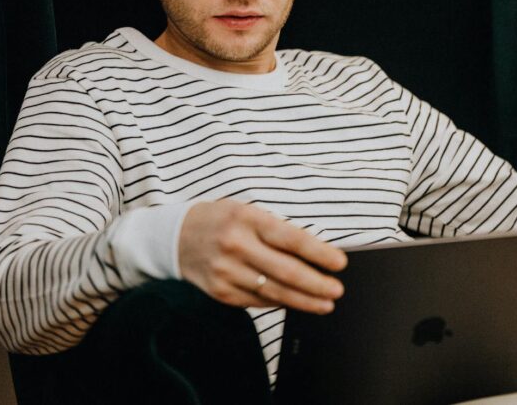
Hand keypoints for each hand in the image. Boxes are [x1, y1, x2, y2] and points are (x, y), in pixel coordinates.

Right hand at [178, 200, 347, 313]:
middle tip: (337, 290)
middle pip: (285, 271)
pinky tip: (296, 303)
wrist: (177, 236)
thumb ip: (278, 231)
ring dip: (304, 300)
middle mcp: (236, 246)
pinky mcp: (220, 292)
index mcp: (247, 219)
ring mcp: (226, 271)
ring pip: (273, 291)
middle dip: (316, 284)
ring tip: (325, 304)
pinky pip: (257, 301)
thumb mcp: (249, 212)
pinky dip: (280, 303)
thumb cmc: (223, 220)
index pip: (291, 239)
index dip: (319, 253)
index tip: (340, 263)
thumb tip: (316, 254)